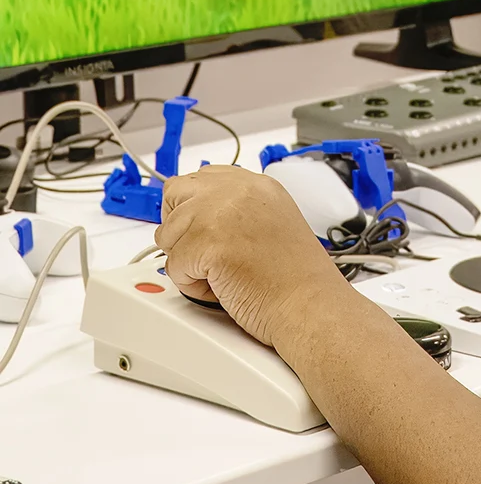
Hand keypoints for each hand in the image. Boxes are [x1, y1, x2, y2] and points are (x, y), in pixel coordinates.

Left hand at [155, 164, 350, 349]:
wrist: (309, 306)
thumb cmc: (295, 280)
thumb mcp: (272, 223)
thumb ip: (237, 210)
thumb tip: (201, 214)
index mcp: (257, 185)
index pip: (202, 178)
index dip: (194, 208)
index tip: (205, 230)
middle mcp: (238, 191)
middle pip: (175, 194)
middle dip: (181, 227)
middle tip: (207, 253)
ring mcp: (221, 213)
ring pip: (168, 233)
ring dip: (186, 260)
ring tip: (224, 273)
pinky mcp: (207, 243)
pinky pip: (172, 265)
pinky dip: (190, 284)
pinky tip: (222, 286)